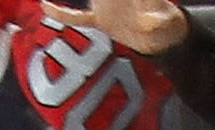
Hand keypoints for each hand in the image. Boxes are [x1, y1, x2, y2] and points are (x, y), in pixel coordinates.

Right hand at [38, 0, 188, 54]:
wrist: (165, 40)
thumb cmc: (169, 28)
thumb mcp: (167, 22)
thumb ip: (156, 18)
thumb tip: (144, 18)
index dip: (108, 0)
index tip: (100, 0)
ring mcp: (106, 5)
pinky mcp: (100, 19)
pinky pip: (77, 17)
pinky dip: (61, 12)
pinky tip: (44, 5)